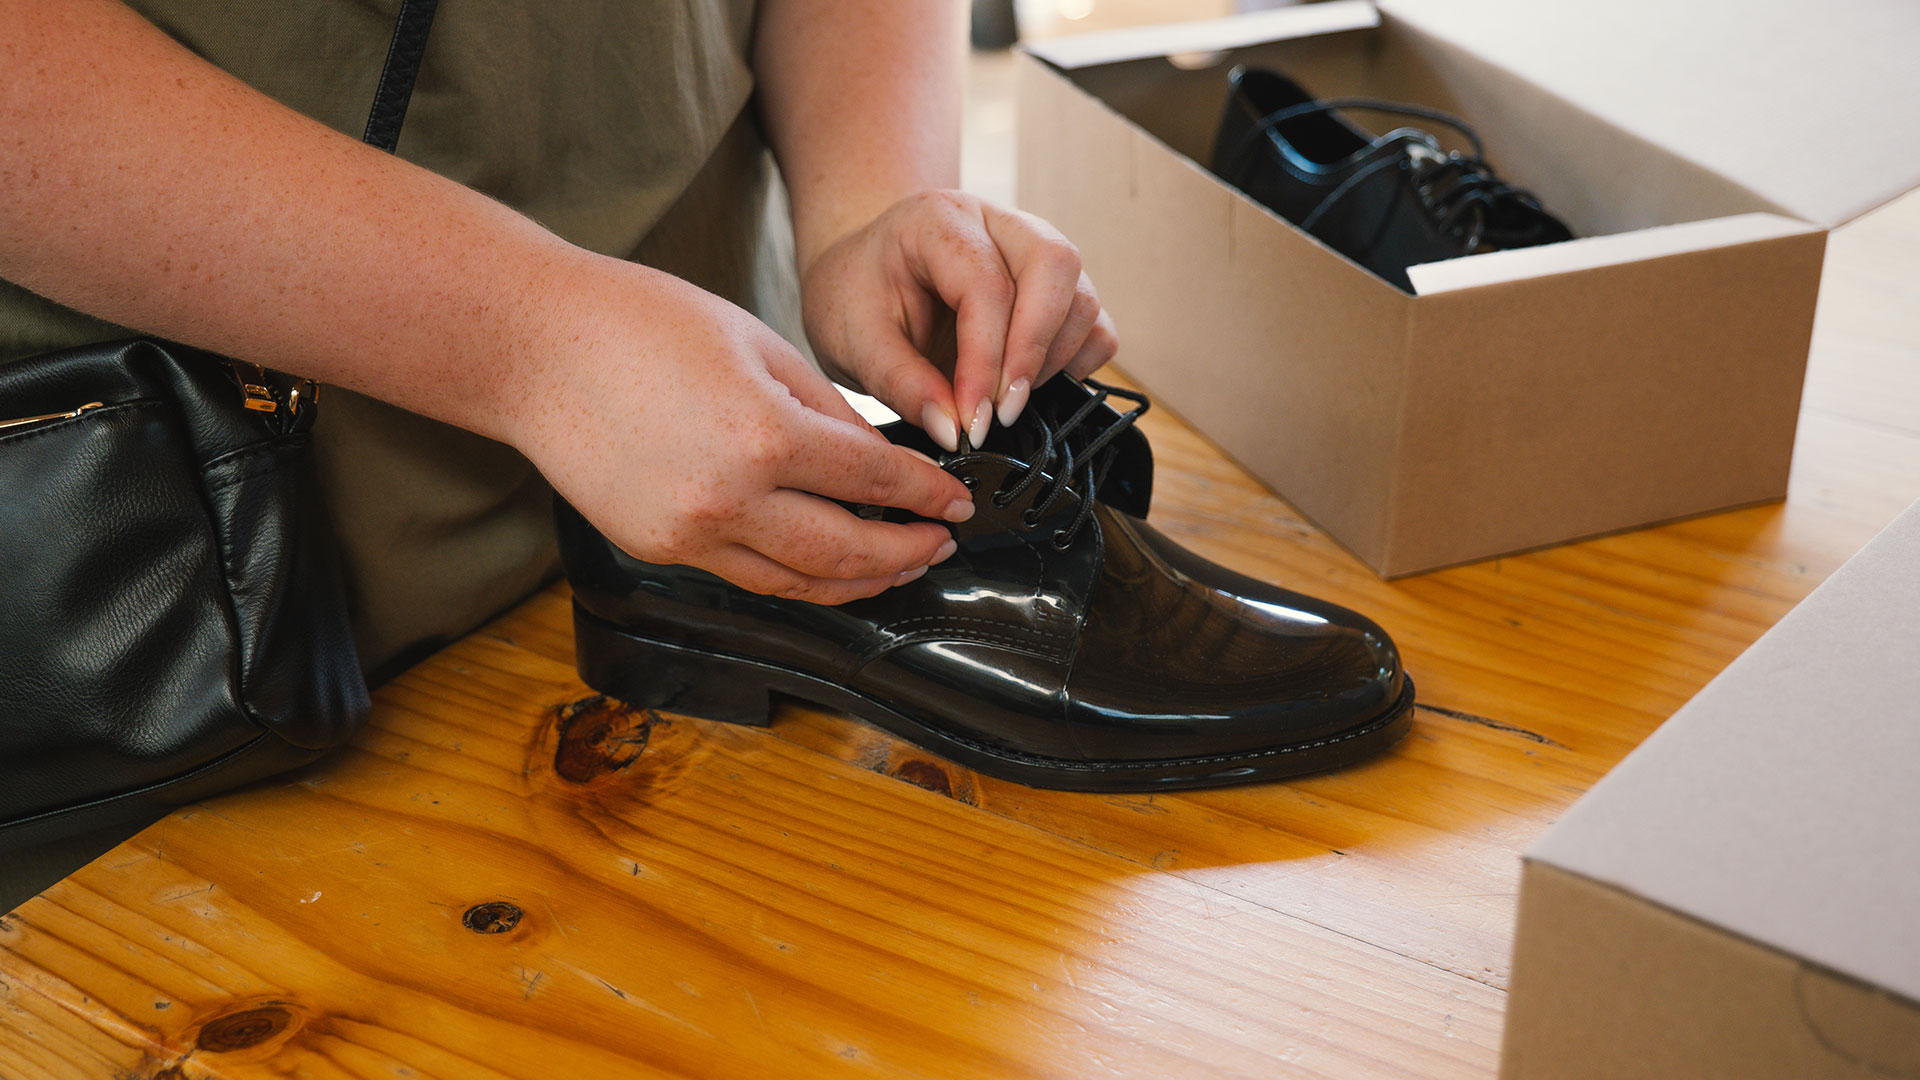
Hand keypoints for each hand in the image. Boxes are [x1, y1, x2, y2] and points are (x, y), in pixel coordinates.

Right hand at [504, 257, 973, 603]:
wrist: (531, 348)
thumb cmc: (636, 323)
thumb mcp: (757, 344)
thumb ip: (826, 410)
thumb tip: (876, 458)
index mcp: (765, 436)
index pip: (873, 482)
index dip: (927, 496)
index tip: (957, 503)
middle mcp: (729, 500)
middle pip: (846, 551)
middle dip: (907, 552)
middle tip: (942, 544)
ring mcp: (689, 534)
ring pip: (799, 583)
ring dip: (859, 581)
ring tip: (898, 566)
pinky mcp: (659, 549)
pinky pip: (748, 577)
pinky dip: (798, 579)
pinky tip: (826, 567)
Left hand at [800, 190, 1117, 451]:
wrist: (862, 278)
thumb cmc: (856, 298)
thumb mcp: (853, 341)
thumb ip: (901, 384)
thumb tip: (953, 431)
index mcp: (940, 220)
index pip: (985, 284)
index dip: (985, 360)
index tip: (973, 420)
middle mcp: (998, 223)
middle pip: (1055, 264)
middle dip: (1035, 347)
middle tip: (1003, 412)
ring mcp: (1035, 252)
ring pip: (1082, 296)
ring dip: (1054, 360)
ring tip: (1004, 402)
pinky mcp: (1056, 291)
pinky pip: (1095, 325)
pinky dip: (1077, 363)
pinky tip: (1030, 387)